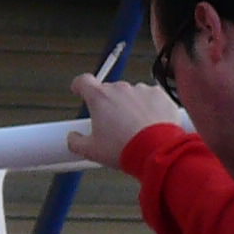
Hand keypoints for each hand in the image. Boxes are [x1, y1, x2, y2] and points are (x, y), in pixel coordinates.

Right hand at [69, 73, 189, 169]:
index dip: (79, 86)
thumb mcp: (91, 151)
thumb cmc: (125, 149)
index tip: (79, 91)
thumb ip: (75, 141)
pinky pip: (151, 97)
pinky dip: (150, 107)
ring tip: (135, 128)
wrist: (158, 152)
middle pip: (109, 91)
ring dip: (130, 106)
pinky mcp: (160, 96)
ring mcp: (141, 90)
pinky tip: (150, 124)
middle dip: (109, 104)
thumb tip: (73, 138)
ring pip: (131, 94)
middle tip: (112, 124)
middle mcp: (120, 89)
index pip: (83, 81)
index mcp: (99, 97)